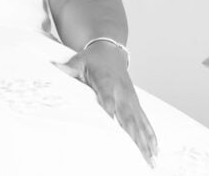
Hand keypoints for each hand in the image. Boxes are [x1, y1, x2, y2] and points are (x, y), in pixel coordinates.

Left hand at [55, 44, 158, 166]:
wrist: (111, 51)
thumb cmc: (94, 59)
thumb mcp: (79, 61)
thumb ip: (68, 68)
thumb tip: (54, 67)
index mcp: (106, 82)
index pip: (107, 99)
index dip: (109, 111)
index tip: (111, 126)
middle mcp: (122, 93)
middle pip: (127, 117)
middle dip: (134, 137)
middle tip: (140, 154)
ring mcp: (130, 99)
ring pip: (139, 122)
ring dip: (145, 141)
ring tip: (151, 157)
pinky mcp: (135, 103)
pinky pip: (144, 120)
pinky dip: (150, 134)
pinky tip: (154, 148)